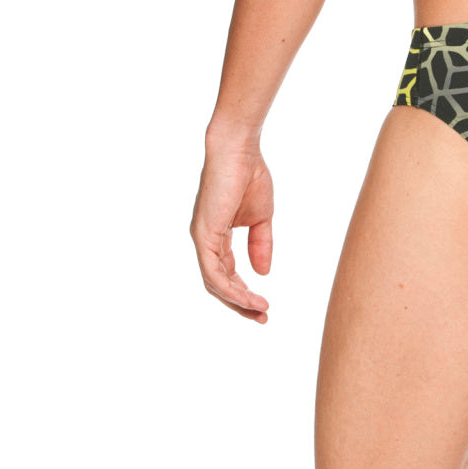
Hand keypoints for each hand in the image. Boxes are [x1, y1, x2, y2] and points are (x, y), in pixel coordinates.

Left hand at [189, 140, 273, 322]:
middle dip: (240, 304)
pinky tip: (248, 296)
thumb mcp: (261, 217)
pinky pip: (214, 272)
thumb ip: (261, 244)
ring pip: (215, 283)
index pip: (227, 273)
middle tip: (262, 317)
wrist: (239, 150)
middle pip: (218, 284)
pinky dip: (231, 288)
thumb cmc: (249, 175)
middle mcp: (205, 241)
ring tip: (260, 310)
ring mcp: (202, 238)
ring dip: (238, 300)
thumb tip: (262, 273)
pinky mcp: (204, 234)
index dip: (245, 292)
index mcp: (216, 236)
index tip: (265, 305)